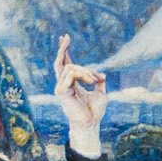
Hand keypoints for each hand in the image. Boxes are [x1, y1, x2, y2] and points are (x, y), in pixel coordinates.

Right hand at [53, 35, 107, 158]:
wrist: (91, 123)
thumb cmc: (95, 112)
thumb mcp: (101, 93)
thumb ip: (99, 81)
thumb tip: (101, 74)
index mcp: (71, 84)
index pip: (65, 63)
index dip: (64, 50)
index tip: (64, 37)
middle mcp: (63, 84)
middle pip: (60, 62)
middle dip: (64, 48)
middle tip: (68, 37)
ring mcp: (60, 87)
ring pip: (69, 67)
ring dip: (85, 71)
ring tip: (94, 80)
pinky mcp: (60, 91)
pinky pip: (69, 74)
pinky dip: (82, 75)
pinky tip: (90, 81)